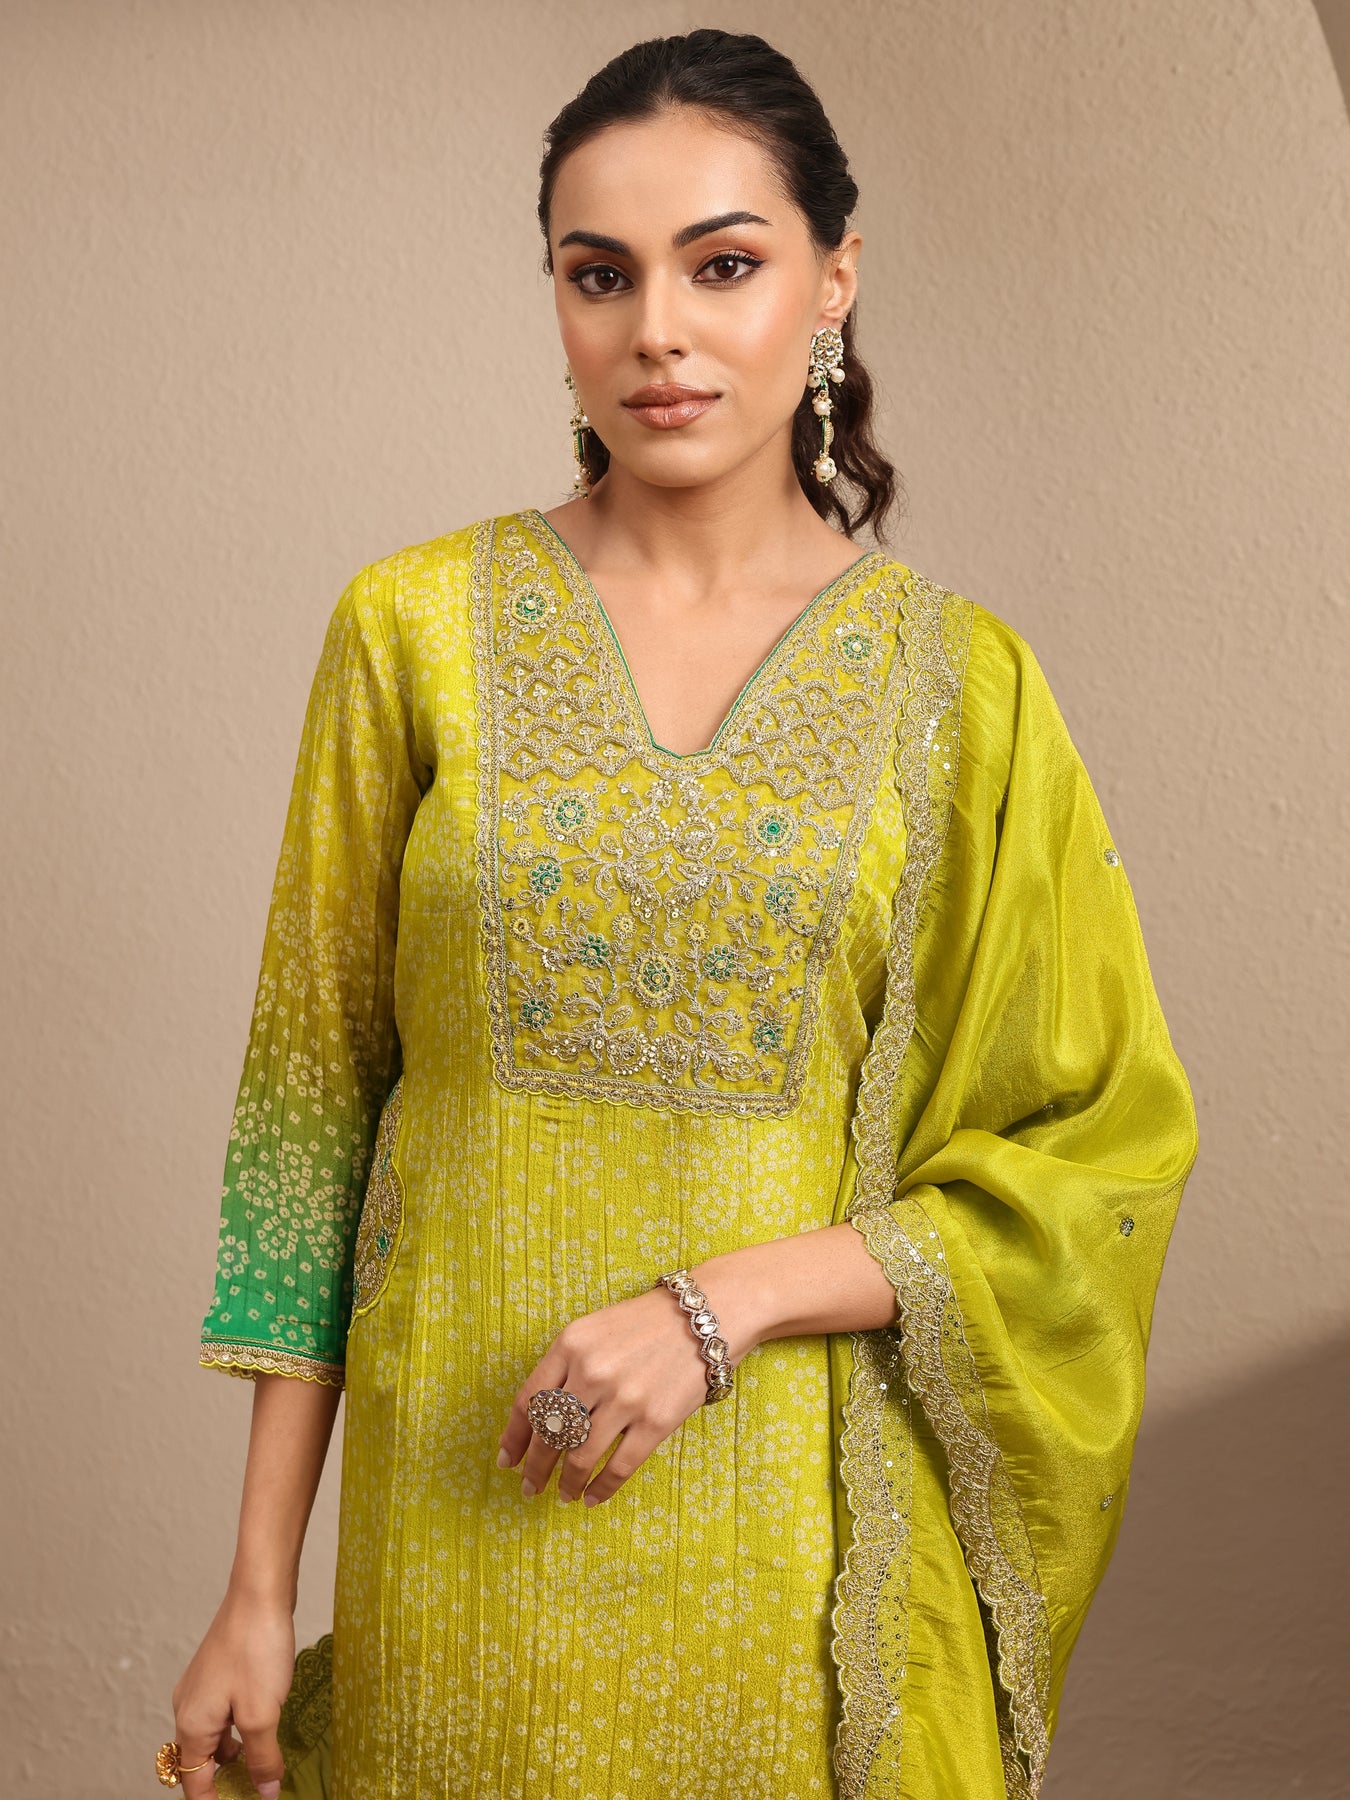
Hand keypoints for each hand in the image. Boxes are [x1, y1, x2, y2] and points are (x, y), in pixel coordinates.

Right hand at [169, 1586, 295, 1798]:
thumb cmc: (256, 1650)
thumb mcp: (262, 1713)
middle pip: (200, 1761)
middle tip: (256, 1789)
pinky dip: (238, 1729)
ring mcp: (201, 1688)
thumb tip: (265, 1793)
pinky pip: (222, 1714)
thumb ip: (262, 1758)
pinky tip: (264, 1725)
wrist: (258, 1593)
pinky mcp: (217, 1673)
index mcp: (192, 1725)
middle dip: (224, 1781)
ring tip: (265, 1763)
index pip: (193, 1783)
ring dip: (234, 1755)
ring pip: (213, 1737)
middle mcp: (188, 1708)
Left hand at [496, 1273, 755, 1506]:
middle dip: (535, 1467)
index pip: (529, 1402)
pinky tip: (592, 1498)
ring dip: (566, 1483)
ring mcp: (625, 1398)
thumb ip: (563, 1367)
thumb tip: (536, 1421)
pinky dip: (601, 1488)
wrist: (704, 1316)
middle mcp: (593, 1371)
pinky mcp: (655, 1421)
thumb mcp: (594, 1330)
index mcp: (571, 1344)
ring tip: (563, 1495)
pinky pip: (619, 1467)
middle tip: (529, 1486)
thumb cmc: (644, 1324)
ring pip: (580, 1456)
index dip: (513, 1437)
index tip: (506, 1460)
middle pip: (550, 1433)